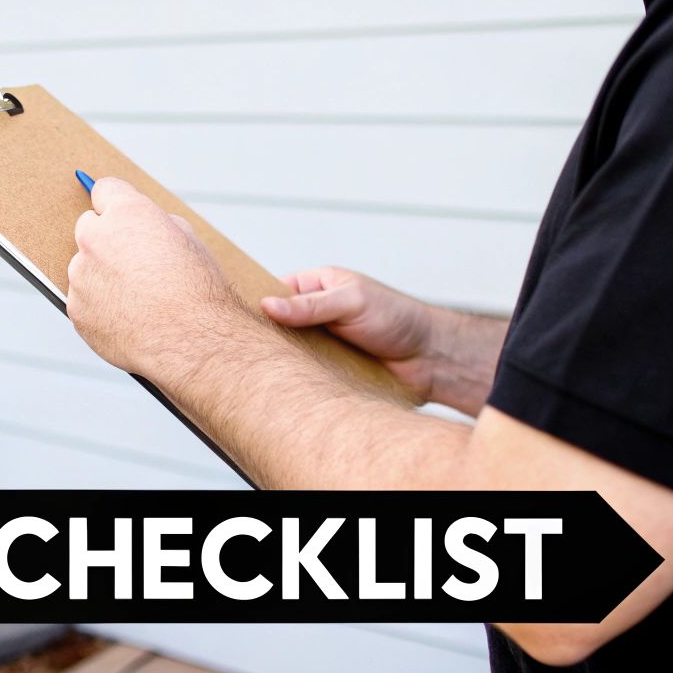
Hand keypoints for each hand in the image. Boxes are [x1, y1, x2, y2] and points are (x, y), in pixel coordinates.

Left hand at [67, 178, 248, 378]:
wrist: (190, 340)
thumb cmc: (196, 291)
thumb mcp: (188, 240)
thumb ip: (155, 225)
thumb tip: (141, 227)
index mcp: (127, 213)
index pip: (105, 190)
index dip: (116, 202)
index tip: (117, 210)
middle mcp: (96, 238)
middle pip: (88, 226)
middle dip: (106, 238)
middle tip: (132, 261)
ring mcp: (81, 275)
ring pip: (84, 267)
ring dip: (101, 276)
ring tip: (136, 299)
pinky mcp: (76, 309)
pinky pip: (83, 300)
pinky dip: (99, 307)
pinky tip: (127, 319)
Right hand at [259, 268, 444, 400]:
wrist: (431, 358)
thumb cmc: (399, 318)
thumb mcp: (351, 301)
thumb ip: (311, 305)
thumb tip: (268, 305)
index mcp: (317, 286)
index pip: (275, 290)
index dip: (258, 303)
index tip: (241, 317)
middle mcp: (316, 315)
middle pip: (278, 324)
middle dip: (266, 336)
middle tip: (246, 349)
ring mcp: (321, 343)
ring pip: (288, 352)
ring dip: (284, 361)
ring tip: (264, 371)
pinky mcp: (329, 369)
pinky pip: (305, 374)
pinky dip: (300, 380)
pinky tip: (289, 386)